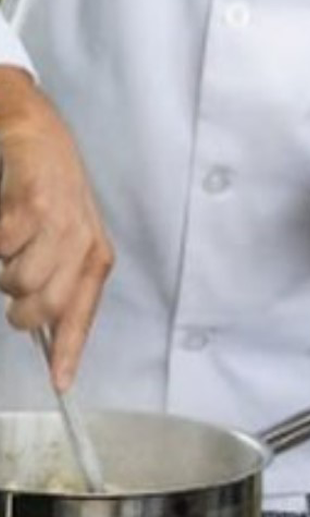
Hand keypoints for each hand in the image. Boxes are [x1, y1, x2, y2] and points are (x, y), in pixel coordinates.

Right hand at [0, 70, 113, 387]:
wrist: (35, 133)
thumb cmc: (48, 191)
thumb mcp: (67, 236)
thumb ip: (60, 281)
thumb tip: (46, 332)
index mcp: (95, 255)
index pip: (84, 313)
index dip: (70, 351)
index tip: (61, 383)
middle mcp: (83, 242)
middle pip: (45, 307)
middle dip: (19, 309)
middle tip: (13, 287)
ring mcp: (60, 223)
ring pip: (20, 281)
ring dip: (4, 269)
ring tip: (10, 244)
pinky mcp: (32, 205)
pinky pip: (3, 247)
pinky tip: (4, 223)